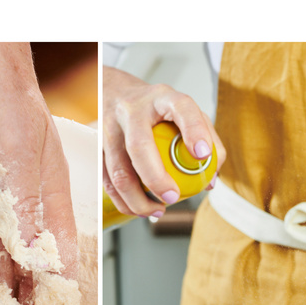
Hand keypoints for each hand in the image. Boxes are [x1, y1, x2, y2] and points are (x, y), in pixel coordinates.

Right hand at [103, 66, 225, 218]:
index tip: (203, 155)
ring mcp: (108, 129)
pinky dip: (123, 201)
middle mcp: (132, 110)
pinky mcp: (96, 147)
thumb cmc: (155, 109)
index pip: (180, 108)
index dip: (193, 131)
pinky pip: (107, 181)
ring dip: (138, 198)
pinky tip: (139, 209)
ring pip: (119, 171)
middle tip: (172, 197)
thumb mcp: (183, 112)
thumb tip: (209, 180)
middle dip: (156, 178)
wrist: (113, 93)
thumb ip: (205, 138)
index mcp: (161, 98)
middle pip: (139, 146)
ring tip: (158, 210)